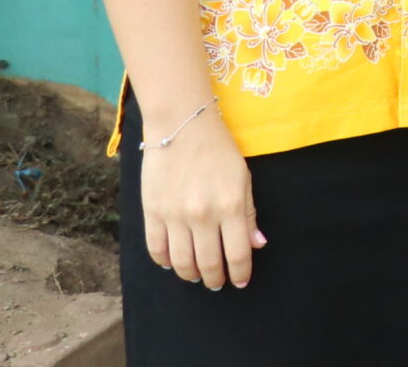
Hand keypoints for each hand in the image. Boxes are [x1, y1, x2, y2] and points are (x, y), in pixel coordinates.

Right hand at [139, 105, 263, 289]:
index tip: (241, 281)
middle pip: (208, 263)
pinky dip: (165, 262)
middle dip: (215, 279)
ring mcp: (174, 215)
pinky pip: (156, 249)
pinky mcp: (152, 212)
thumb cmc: (219, 150)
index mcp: (230, 205)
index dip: (240, 272)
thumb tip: (255, 244)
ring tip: (197, 275)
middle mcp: (202, 214)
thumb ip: (248, 213)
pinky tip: (173, 263)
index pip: (237, 253)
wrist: (181, 125)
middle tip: (217, 282)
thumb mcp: (243, 177)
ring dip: (191, 274)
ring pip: (181, 262)